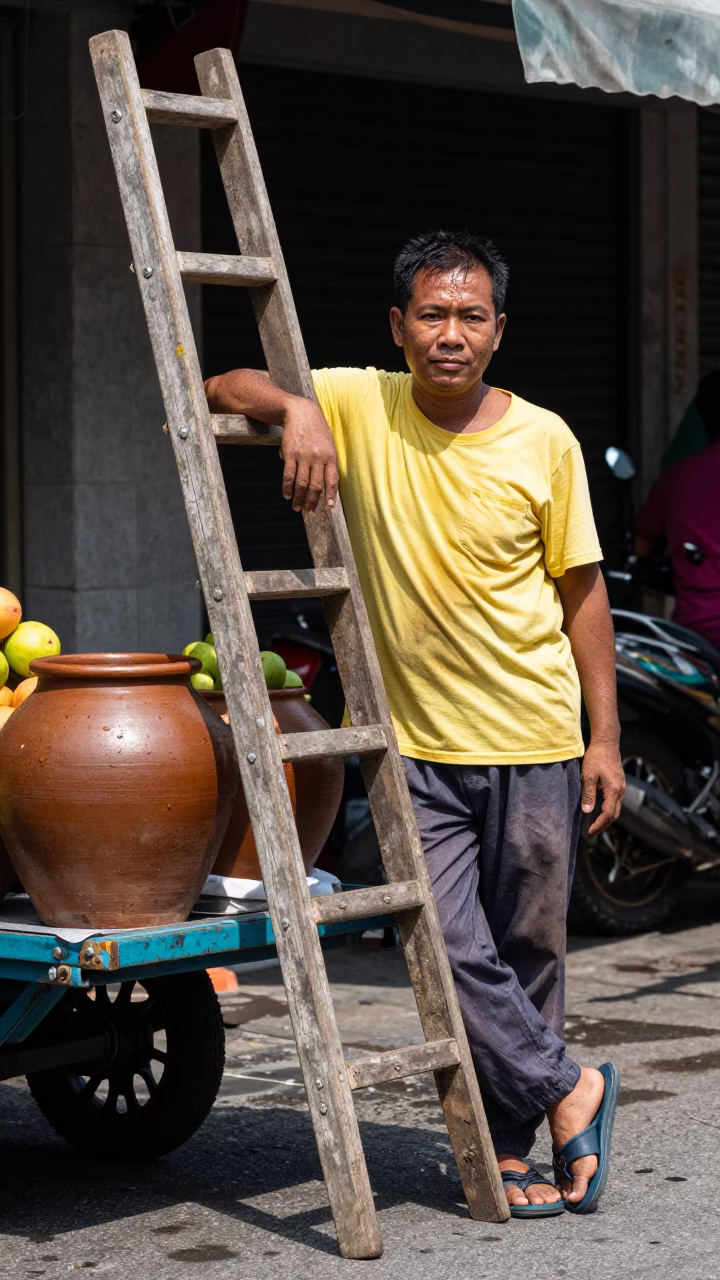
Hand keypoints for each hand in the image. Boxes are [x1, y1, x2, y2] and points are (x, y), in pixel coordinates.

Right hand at [280, 399, 338, 514]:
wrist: (300, 412)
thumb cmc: (317, 430)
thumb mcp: (329, 444)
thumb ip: (329, 462)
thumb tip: (329, 484)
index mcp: (330, 456)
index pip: (331, 481)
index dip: (330, 496)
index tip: (328, 508)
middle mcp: (318, 457)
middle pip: (315, 486)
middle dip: (312, 502)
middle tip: (308, 512)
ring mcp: (303, 456)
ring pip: (301, 483)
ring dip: (298, 498)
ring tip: (296, 507)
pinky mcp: (290, 453)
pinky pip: (288, 475)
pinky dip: (287, 487)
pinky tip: (287, 495)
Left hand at [581, 741, 625, 834]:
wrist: (606, 744)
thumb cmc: (596, 758)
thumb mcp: (588, 776)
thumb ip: (588, 794)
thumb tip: (587, 812)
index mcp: (614, 790)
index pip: (608, 814)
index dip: (599, 825)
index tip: (590, 831)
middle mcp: (620, 791)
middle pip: (614, 815)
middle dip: (603, 825)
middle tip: (592, 831)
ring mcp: (621, 787)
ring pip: (616, 808)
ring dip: (606, 818)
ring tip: (595, 823)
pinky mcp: (619, 784)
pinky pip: (616, 801)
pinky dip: (609, 809)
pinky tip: (600, 810)